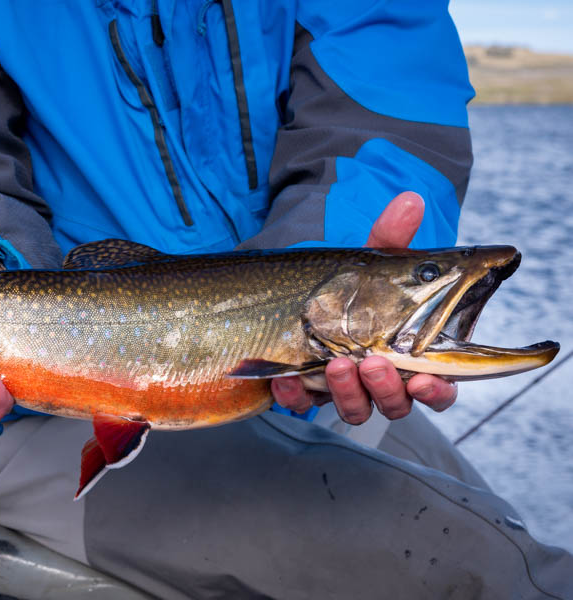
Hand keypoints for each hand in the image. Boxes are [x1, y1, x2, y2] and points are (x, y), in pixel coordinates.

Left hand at [271, 192, 457, 422]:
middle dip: (385, 388)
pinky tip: (285, 381)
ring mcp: (343, 390)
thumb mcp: (368, 262)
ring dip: (346, 393)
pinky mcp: (305, 393)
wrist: (291, 296)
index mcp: (409, 356)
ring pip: (355, 410)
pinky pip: (301, 406)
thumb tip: (410, 200)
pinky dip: (294, 397)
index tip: (424, 381)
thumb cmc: (349, 288)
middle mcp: (380, 380)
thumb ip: (390, 236)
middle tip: (370, 362)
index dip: (436, 391)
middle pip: (395, 403)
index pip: (437, 386)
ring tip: (334, 364)